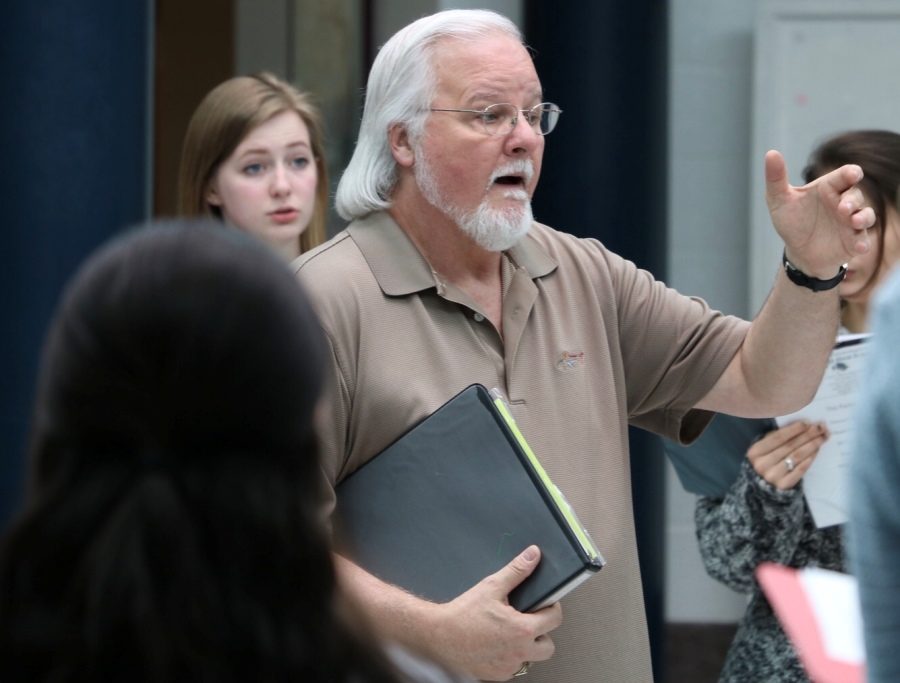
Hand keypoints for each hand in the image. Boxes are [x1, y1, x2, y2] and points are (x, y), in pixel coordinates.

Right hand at [429, 545, 562, 680]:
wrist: (439, 635)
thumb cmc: (462, 614)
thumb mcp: (492, 587)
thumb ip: (517, 571)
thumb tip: (532, 556)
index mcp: (522, 629)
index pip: (555, 620)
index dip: (552, 608)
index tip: (544, 605)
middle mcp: (519, 651)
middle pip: (548, 646)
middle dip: (542, 633)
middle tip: (528, 621)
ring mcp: (509, 666)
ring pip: (531, 658)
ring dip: (526, 647)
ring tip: (510, 632)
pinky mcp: (498, 675)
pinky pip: (513, 667)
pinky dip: (509, 657)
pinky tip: (497, 644)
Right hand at [746, 421, 827, 489]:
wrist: (763, 486)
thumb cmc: (767, 460)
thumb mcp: (765, 448)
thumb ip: (779, 437)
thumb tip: (803, 426)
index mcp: (755, 452)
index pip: (777, 438)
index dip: (793, 429)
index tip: (807, 423)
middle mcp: (762, 464)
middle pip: (789, 446)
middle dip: (806, 435)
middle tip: (820, 428)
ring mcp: (772, 476)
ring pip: (796, 457)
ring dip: (811, 445)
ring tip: (821, 438)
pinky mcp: (783, 485)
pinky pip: (800, 469)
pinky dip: (809, 459)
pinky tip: (816, 451)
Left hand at [765, 150, 875, 276]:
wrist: (798, 252)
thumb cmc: (791, 221)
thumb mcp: (779, 200)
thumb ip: (775, 178)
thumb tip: (771, 152)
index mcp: (829, 187)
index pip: (845, 175)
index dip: (851, 173)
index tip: (852, 174)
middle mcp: (844, 202)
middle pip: (856, 194)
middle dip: (853, 199)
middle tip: (843, 207)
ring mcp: (851, 222)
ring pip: (866, 215)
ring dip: (863, 217)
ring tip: (854, 221)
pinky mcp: (855, 242)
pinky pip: (864, 240)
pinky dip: (863, 243)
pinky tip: (860, 248)